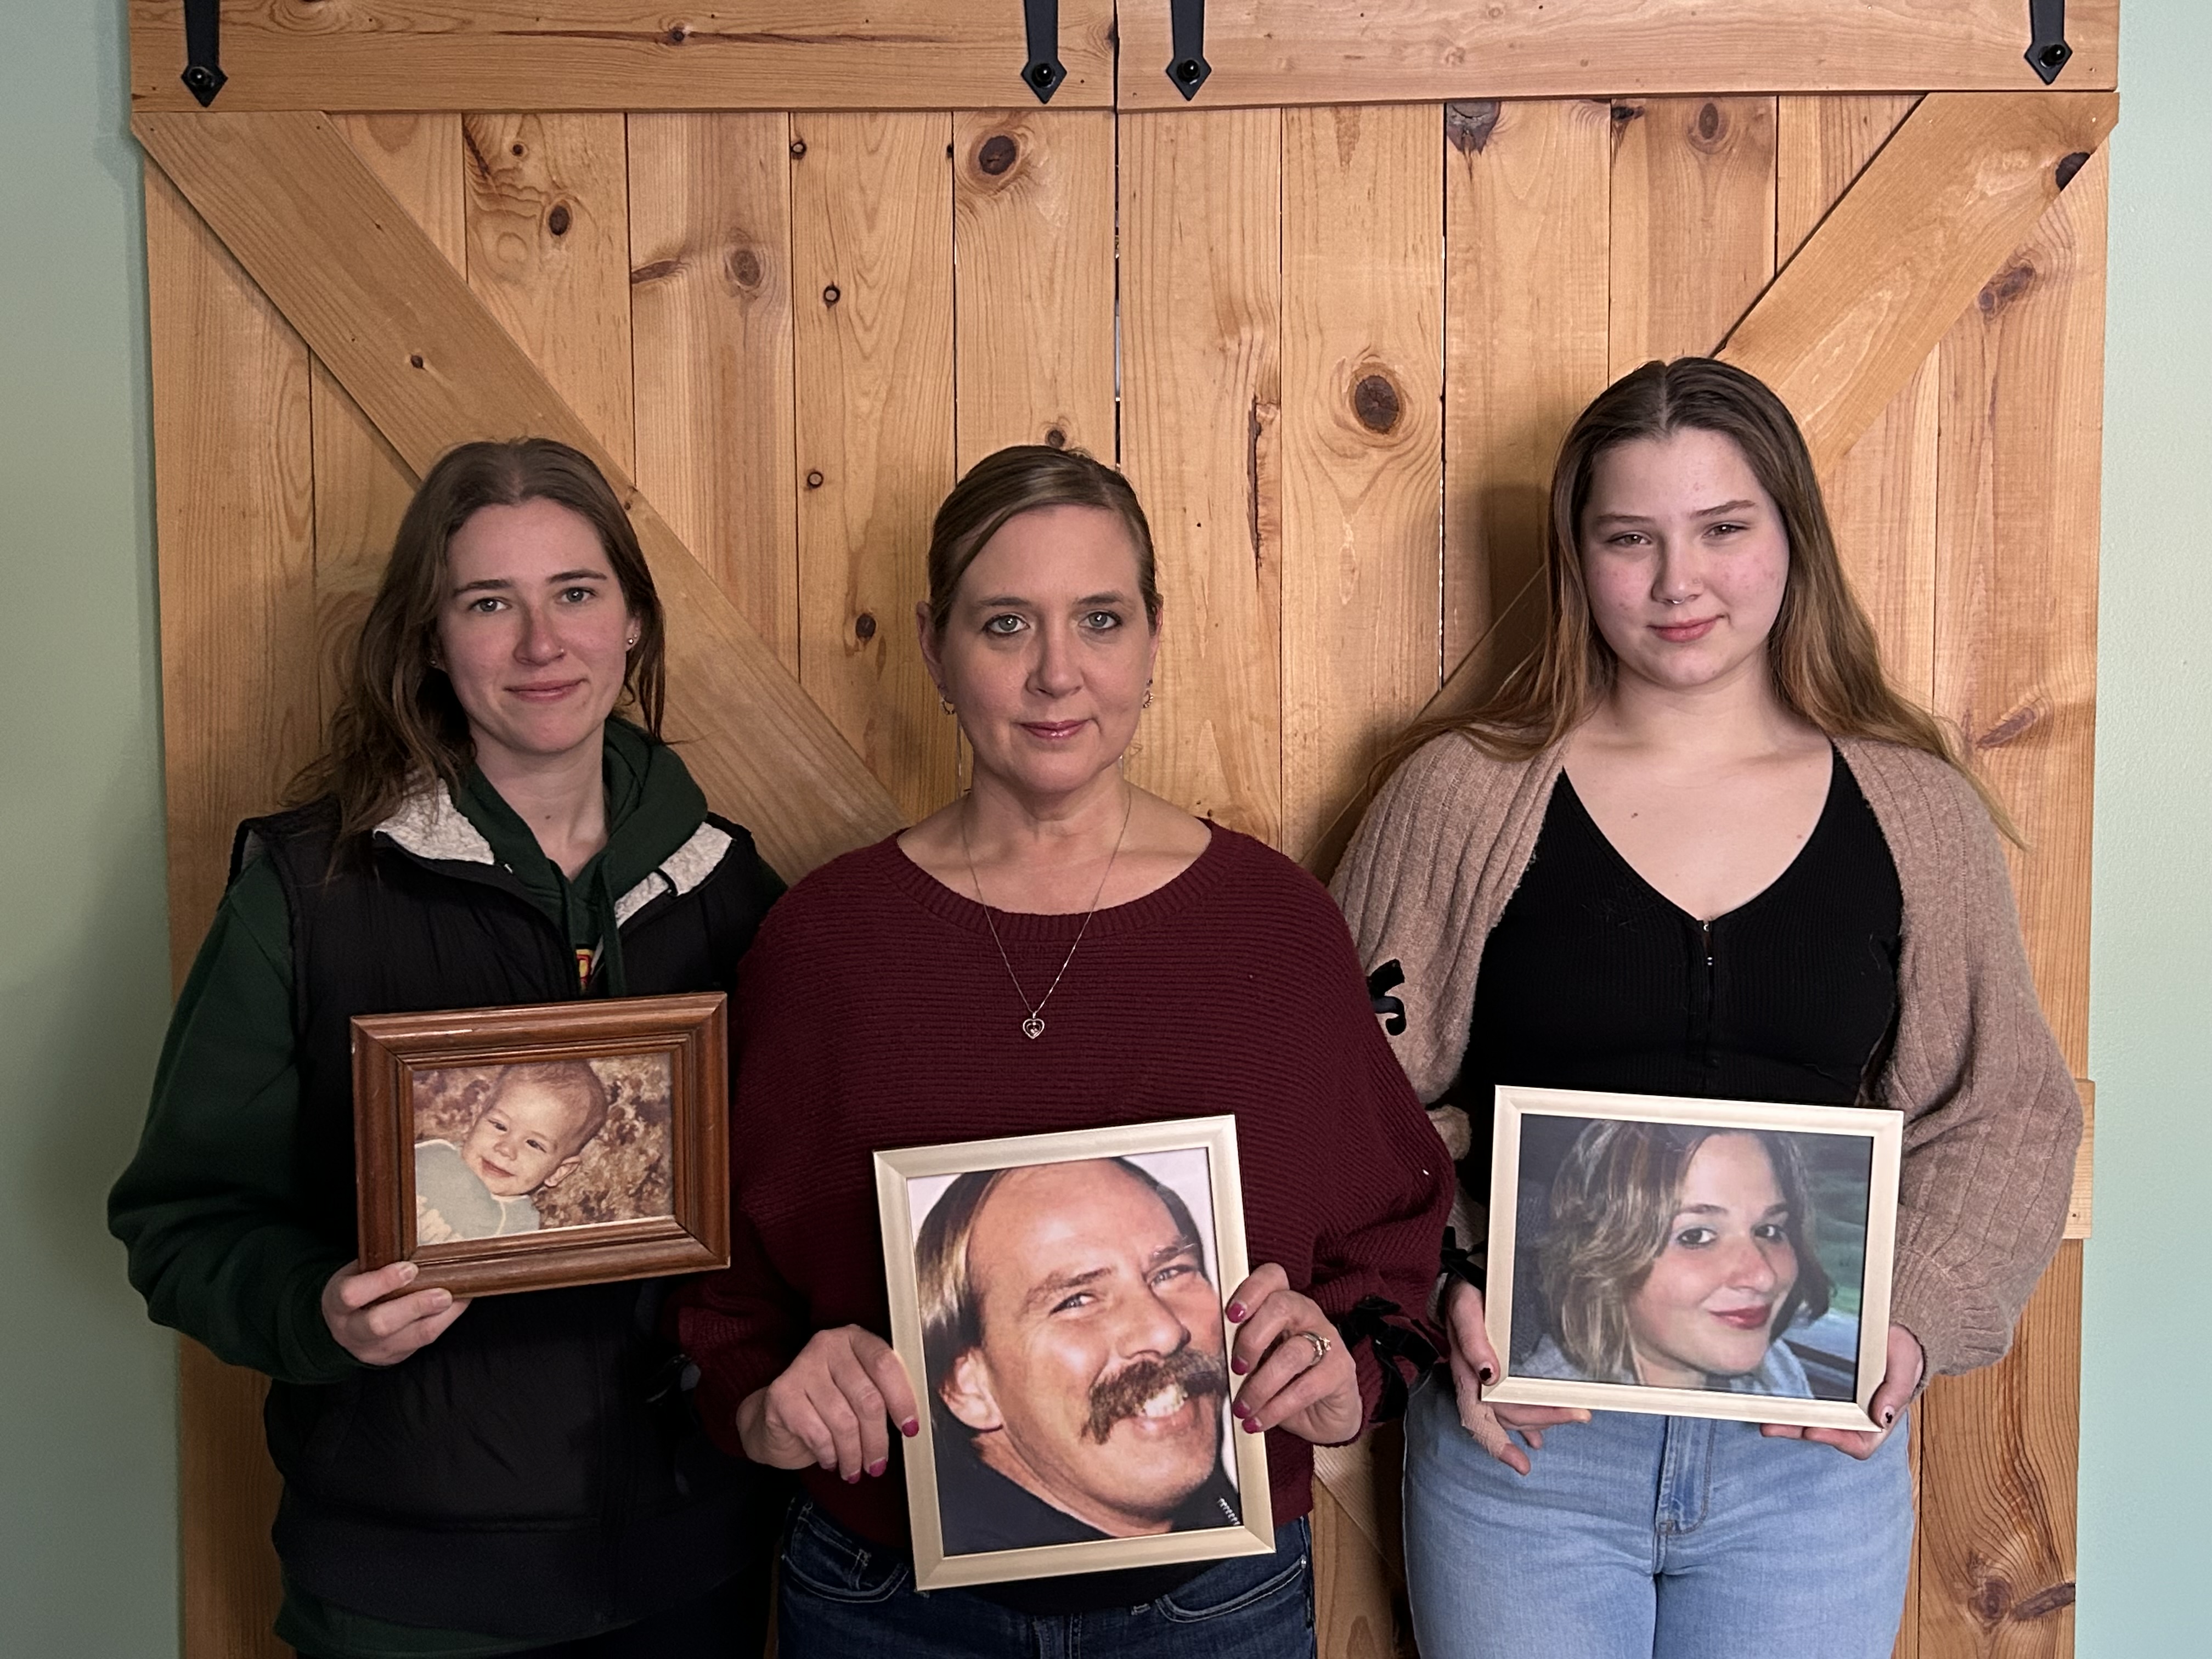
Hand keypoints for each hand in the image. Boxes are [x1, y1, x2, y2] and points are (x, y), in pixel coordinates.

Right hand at [322, 1259, 469, 1365]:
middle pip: (380, 1324)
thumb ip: (376, 1265)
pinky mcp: (394, 1357)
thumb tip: (415, 1246)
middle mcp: (351, 1331)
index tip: (409, 1268)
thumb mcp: (354, 1275)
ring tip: (456, 1297)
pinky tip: (458, 1304)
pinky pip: (421, 1342)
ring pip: (409, 1339)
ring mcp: (373, 1349)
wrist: (344, 1329)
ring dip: (438, 1317)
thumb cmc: (357, 1291)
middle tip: (442, 1293)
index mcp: (337, 1304)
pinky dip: (444, 1322)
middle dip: (415, 1306)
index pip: (351, 1295)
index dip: (381, 1282)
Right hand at [737, 1326, 920, 1481]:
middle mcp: (828, 1345)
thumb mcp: (860, 1391)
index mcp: (855, 1339)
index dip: (902, 1400)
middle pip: (867, 1398)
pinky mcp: (782, 1393)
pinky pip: (818, 1434)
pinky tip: (831, 1460)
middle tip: (878, 1464)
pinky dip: (829, 1454)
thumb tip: (912, 1426)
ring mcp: (802, 1367)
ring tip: (854, 1469)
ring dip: (853, 1455)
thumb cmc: (828, 1404)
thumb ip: (884, 1395)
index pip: (886, 1365)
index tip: (910, 1430)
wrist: (778, 1416)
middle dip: (877, 1440)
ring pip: (844, 1421)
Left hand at [1222, 1264, 1362, 1445]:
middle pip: (1281, 1306)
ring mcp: (1328, 1340)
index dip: (1250, 1290)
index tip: (1230, 1316)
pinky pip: (1306, 1387)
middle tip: (1236, 1369)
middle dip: (1252, 1339)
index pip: (1272, 1277)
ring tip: (1243, 1408)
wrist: (1324, 1416)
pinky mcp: (1341, 1370)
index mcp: (1283, 1303)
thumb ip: (1240, 1351)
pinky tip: (1259, 1421)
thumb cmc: (1283, 1382)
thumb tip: (1207, 1359)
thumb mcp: (1258, 1363)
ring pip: (1293, 1352)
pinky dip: (1277, 1408)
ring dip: (1261, 1384)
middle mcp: (1307, 1314)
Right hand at [1441, 1277, 1587, 1475]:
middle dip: (1543, 1419)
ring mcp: (1486, 1378)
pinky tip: (1539, 1436)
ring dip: (1542, 1419)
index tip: (1522, 1465)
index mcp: (1466, 1373)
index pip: (1480, 1419)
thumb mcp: (1465, 1309)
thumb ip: (1473, 1340)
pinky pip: (1511, 1403)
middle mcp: (1475, 1381)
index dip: (1499, 1445)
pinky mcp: (1496, 1370)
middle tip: (1580, 1414)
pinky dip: (1529, 1420)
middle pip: (1507, 1415)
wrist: (1462, 1277)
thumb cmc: (1463, 1293)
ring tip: (1573, 1417)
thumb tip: (1489, 1373)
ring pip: (1513, 1411)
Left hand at [1760, 1323, 1923, 1458]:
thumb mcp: (1905, 1366)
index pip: (1859, 1442)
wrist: (1894, 1334)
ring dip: (1788, 1423)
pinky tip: (1771, 1399)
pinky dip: (1790, 1404)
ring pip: (1811, 1420)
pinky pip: (1807, 1401)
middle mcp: (1857, 1416)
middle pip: (1827, 1433)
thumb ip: (1896, 1392)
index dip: (1836, 1440)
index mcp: (1879, 1418)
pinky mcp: (1826, 1389)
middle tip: (1773, 1426)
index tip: (1814, 1430)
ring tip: (1765, 1420)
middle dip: (1798, 1432)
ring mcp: (1840, 1404)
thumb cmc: (1902, 1352)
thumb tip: (1883, 1417)